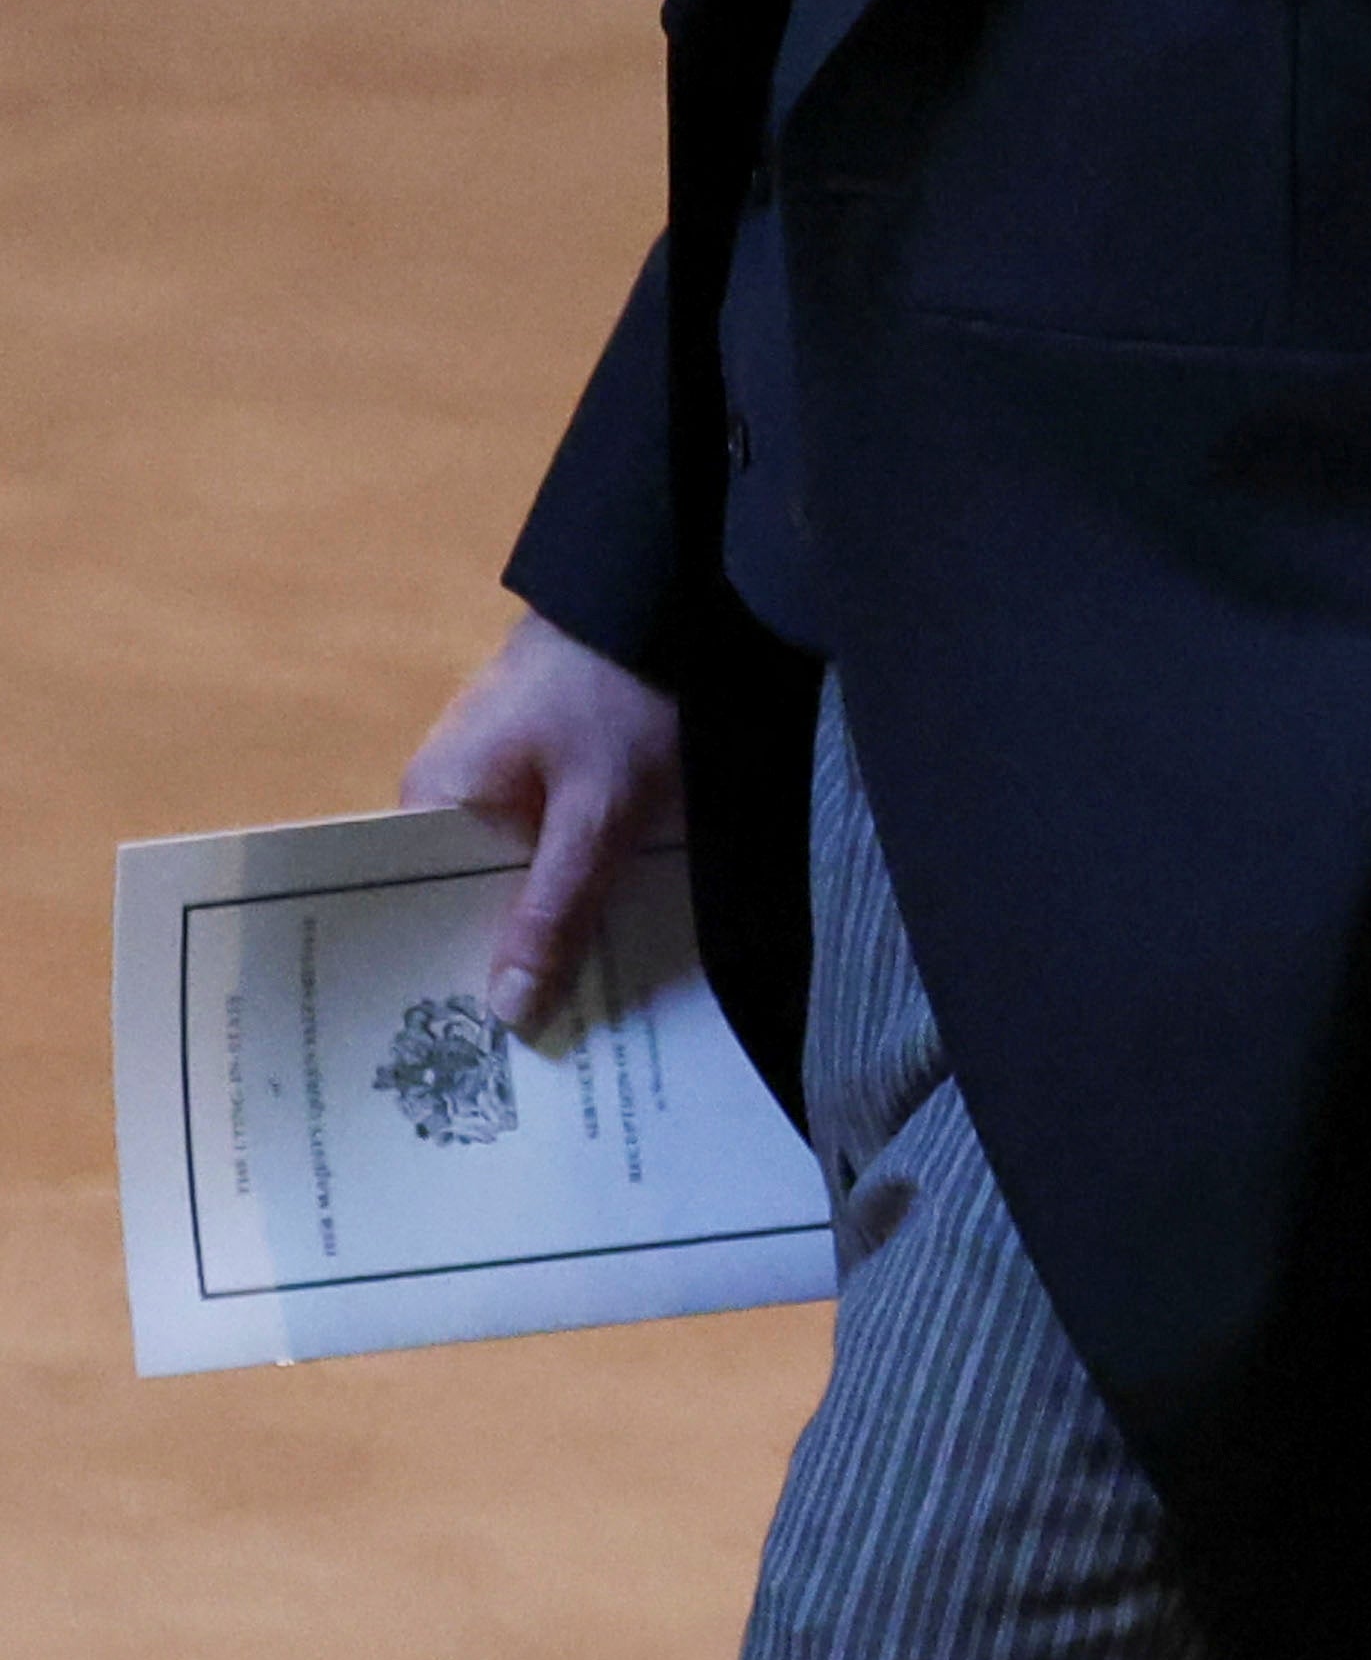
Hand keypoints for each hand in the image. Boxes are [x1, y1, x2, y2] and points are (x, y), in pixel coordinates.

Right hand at [400, 610, 681, 1037]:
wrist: (669, 587)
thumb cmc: (620, 696)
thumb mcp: (598, 813)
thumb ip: (554, 910)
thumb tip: (504, 1011)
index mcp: (432, 801)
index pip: (413, 914)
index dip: (444, 981)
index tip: (467, 1063)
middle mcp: (451, 793)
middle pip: (469, 903)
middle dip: (506, 969)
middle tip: (534, 1072)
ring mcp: (502, 778)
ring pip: (517, 880)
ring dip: (548, 933)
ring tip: (576, 1030)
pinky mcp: (552, 769)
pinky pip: (551, 848)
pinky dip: (576, 889)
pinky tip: (608, 948)